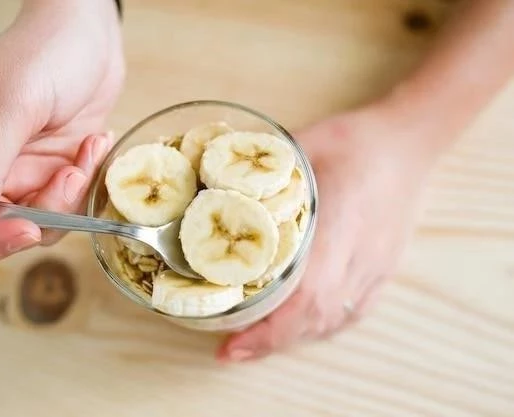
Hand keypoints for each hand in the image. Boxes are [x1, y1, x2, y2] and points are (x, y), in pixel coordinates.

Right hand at [0, 0, 123, 260]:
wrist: (89, 30)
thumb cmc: (43, 51)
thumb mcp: (11, 105)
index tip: (25, 227)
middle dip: (41, 216)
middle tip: (69, 175)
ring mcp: (24, 172)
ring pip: (42, 222)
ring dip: (70, 196)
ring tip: (86, 148)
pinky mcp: (57, 170)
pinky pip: (71, 202)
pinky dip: (88, 180)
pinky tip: (95, 140)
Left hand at [217, 105, 432, 360]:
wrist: (410, 143)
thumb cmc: (358, 140)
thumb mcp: (306, 143)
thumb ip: (264, 170)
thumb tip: (217, 180)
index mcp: (340, 224)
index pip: (306, 294)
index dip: (268, 329)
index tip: (231, 345)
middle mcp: (360, 256)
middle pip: (315, 318)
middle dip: (269, 343)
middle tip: (230, 350)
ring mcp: (376, 267)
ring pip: (333, 320)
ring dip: (292, 338)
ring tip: (254, 343)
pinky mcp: (384, 269)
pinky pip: (351, 312)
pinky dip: (318, 326)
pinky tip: (297, 329)